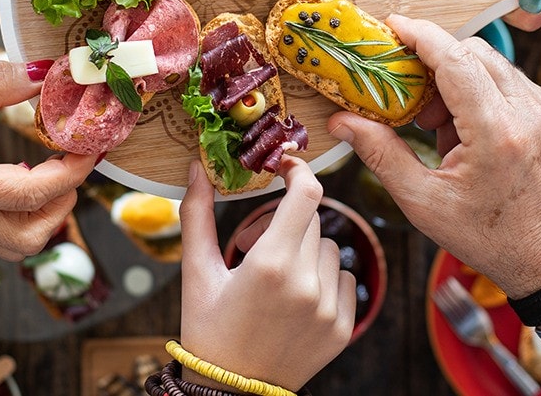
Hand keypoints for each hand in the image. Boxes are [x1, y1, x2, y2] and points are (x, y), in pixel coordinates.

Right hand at [0, 61, 96, 260]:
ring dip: (48, 211)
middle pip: (30, 237)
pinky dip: (25, 209)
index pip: (29, 195)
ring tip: (57, 167)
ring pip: (16, 242)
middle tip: (77, 160)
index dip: (70, 172)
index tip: (91, 146)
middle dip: (65, 202)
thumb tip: (44, 71)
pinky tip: (28, 172)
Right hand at [179, 157, 354, 390]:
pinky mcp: (342, 328)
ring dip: (305, 250)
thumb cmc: (208, 330)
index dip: (299, 172)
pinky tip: (296, 297)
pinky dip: (323, 279)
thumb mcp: (196, 272)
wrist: (232, 392)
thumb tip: (196, 168)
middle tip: (253, 246)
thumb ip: (196, 215)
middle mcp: (306, 285)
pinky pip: (344, 278)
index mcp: (270, 265)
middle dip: (284, 221)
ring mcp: (328, 309)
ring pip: (329, 247)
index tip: (286, 168)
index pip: (306, 195)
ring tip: (275, 277)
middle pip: (311, 219)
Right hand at [327, 16, 540, 297]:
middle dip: (435, 63)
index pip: (455, 59)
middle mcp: (529, 112)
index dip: (420, 35)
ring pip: (493, 65)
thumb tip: (343, 123)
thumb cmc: (492, 239)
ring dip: (458, 81)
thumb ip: (381, 154)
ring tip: (439, 128)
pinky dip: (481, 94)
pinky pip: (510, 83)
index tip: (393, 26)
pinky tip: (467, 135)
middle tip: (411, 100)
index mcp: (496, 133)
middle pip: (474, 52)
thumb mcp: (425, 203)